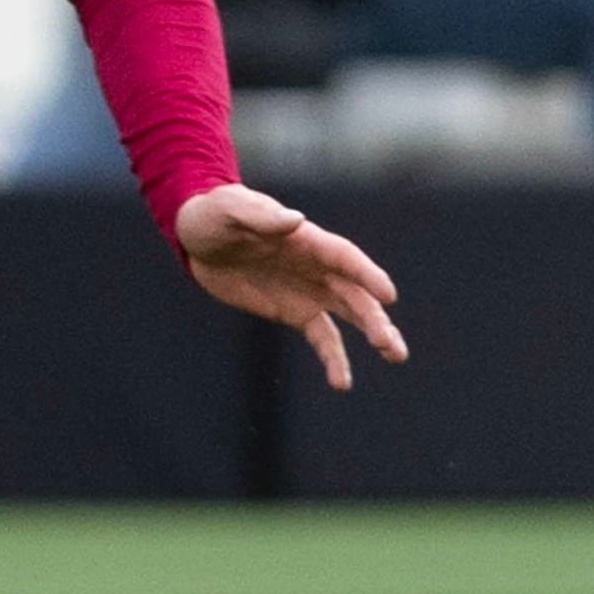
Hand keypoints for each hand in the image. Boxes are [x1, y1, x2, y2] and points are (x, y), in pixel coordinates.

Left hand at [174, 184, 406, 391]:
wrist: (197, 238)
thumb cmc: (215, 215)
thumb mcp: (230, 211)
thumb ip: (261, 217)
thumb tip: (295, 219)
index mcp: (307, 240)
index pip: (345, 258)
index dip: (367, 275)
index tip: (389, 295)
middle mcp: (318, 267)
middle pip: (355, 293)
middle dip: (373, 317)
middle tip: (387, 344)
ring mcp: (310, 291)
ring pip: (351, 315)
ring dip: (375, 334)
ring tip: (395, 355)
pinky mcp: (295, 313)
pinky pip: (322, 337)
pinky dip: (334, 358)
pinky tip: (342, 382)